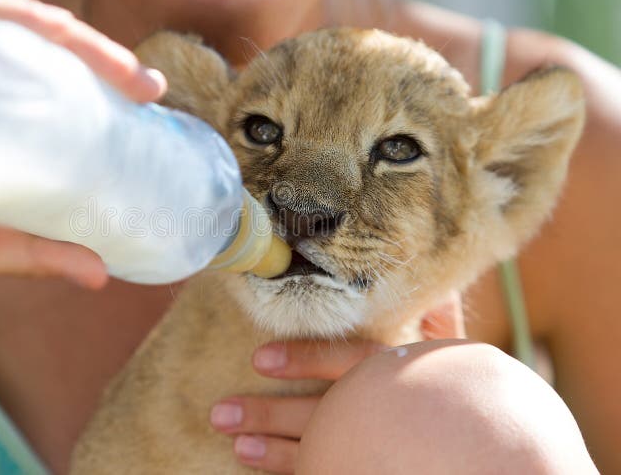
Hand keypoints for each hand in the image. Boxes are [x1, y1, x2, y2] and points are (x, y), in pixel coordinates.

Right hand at [0, 0, 166, 294]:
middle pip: (28, 46)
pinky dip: (13, 18)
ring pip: (3, 23)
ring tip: (121, 71)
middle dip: (95, 57)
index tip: (144, 101)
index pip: (34, 76)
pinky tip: (58, 35)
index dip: (92, 79)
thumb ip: (33, 250)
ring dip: (70, 37)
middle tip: (145, 89)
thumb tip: (98, 272)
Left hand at [210, 292, 465, 472]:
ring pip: (328, 453)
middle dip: (273, 415)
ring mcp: (391, 445)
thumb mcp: (454, 344)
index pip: (356, 362)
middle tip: (221, 412)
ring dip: (276, 452)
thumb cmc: (468, 383)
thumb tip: (425, 272)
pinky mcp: (380, 465)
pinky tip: (266, 471)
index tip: (258, 360)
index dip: (306, 360)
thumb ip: (434, 310)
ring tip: (235, 445)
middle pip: (330, 415)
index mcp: (414, 372)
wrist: (505, 444)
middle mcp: (400, 411)